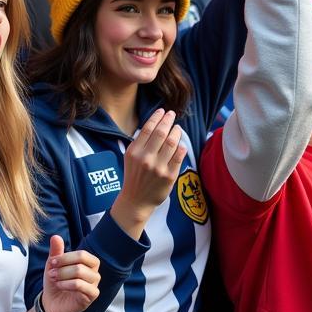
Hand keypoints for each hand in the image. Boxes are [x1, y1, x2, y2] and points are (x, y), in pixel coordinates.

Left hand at [42, 235, 100, 311]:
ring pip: (80, 273)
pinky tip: (59, 286)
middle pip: (81, 263)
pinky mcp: (92, 295)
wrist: (51, 303)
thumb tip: (55, 236)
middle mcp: (95, 272)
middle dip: (63, 267)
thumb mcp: (53, 265)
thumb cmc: (56, 281)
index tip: (52, 262)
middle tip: (51, 273)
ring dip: (63, 275)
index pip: (82, 254)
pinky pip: (80, 285)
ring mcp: (94, 284)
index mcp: (89, 262)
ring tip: (54, 279)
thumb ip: (56, 251)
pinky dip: (66, 284)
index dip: (65, 257)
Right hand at [112, 110, 186, 229]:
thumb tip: (157, 124)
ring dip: (176, 132)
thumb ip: (141, 142)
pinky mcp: (169, 176)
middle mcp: (146, 159)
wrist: (136, 200)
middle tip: (172, 114)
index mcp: (134, 152)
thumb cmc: (134, 176)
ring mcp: (158, 168)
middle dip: (168, 120)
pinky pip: (179, 156)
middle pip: (161, 133)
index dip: (156, 117)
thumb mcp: (130, 157)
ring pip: (172, 142)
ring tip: (177, 128)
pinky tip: (181, 144)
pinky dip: (181, 147)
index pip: (147, 129)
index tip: (162, 111)